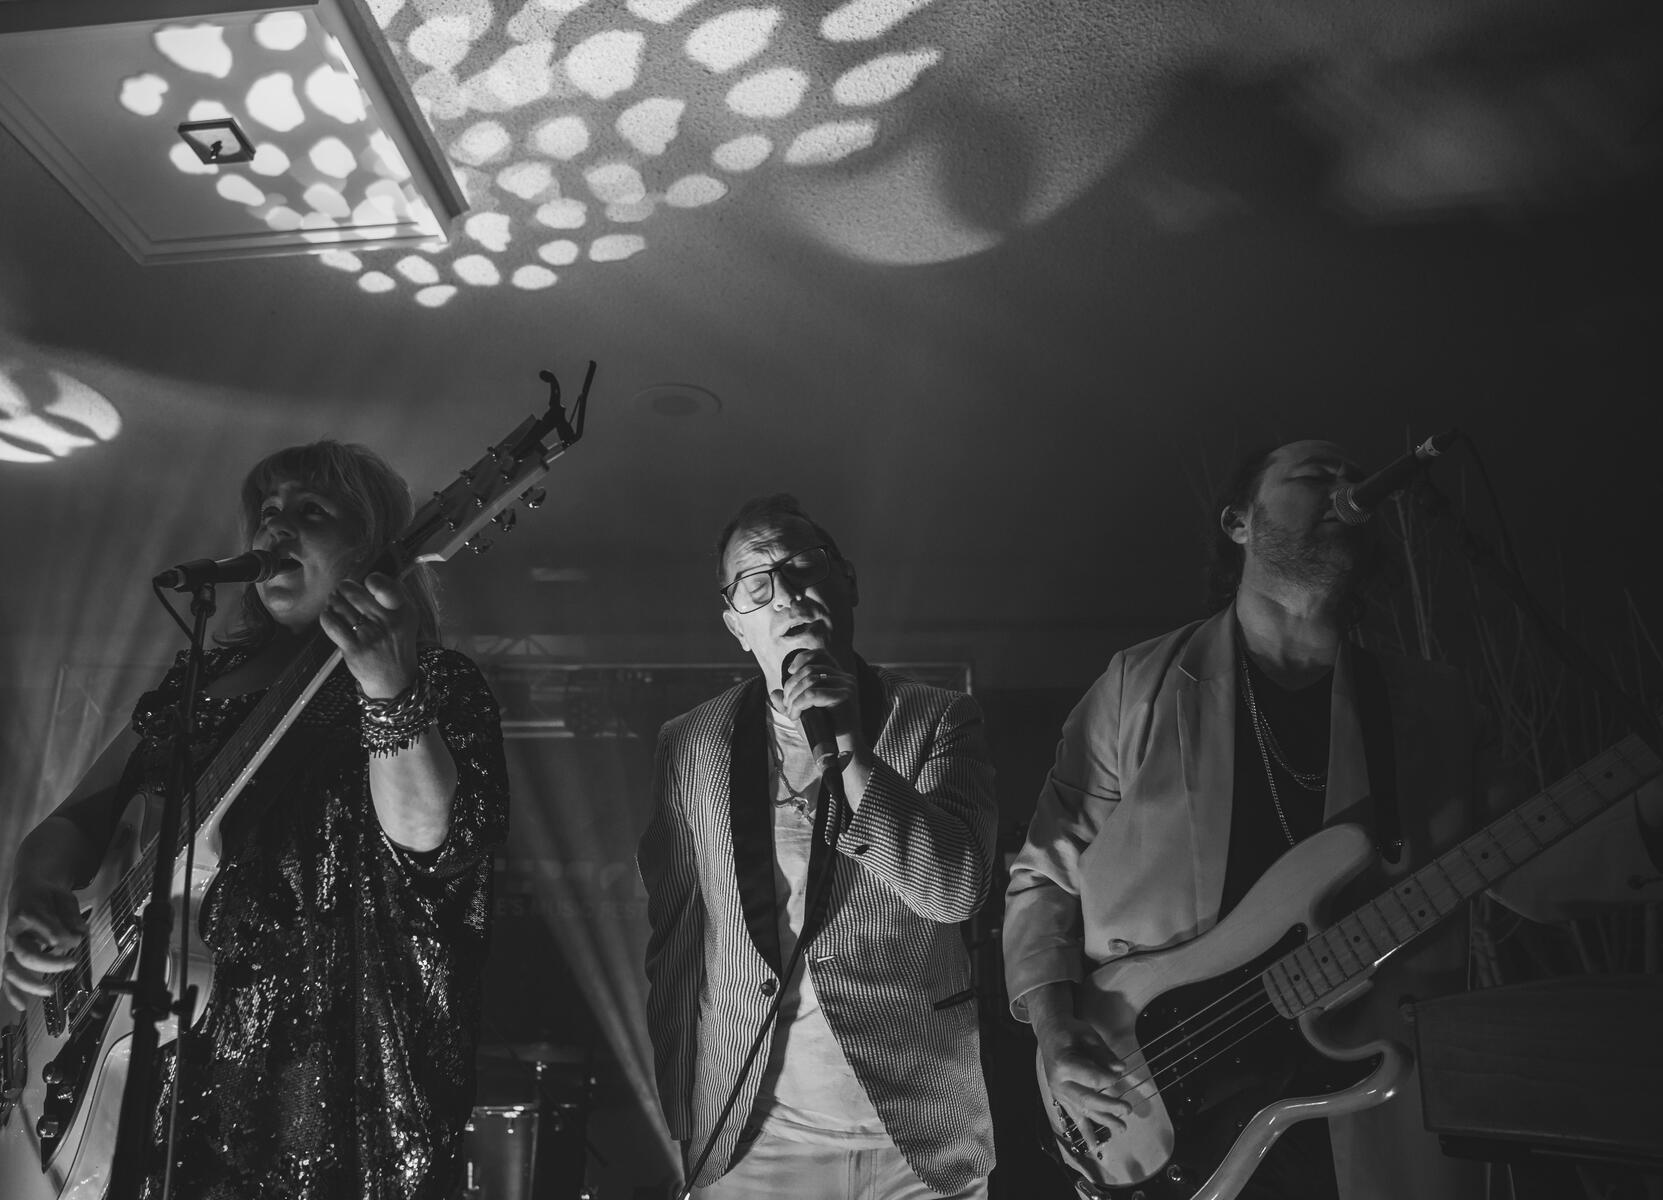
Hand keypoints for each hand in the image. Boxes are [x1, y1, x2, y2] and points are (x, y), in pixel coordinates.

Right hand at [2, 875, 87, 1009]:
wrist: (26, 890)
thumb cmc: (46, 895)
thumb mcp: (63, 897)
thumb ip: (71, 916)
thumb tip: (79, 935)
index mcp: (28, 914)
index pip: (48, 933)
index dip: (66, 939)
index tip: (79, 939)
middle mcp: (14, 932)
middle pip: (27, 955)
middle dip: (50, 963)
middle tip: (73, 963)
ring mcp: (9, 946)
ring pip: (12, 969)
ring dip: (30, 983)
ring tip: (50, 990)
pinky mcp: (9, 955)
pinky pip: (6, 976)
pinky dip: (11, 992)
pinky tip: (21, 1005)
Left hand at [320, 572, 418, 698]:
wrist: (395, 680)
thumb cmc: (397, 644)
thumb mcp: (408, 618)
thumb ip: (397, 595)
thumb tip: (371, 577)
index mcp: (402, 612)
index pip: (382, 585)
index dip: (369, 581)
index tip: (363, 585)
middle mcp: (388, 622)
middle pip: (355, 594)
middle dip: (343, 589)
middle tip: (339, 590)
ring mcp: (370, 636)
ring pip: (341, 608)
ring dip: (333, 601)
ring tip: (333, 601)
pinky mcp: (354, 650)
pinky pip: (333, 626)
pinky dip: (326, 616)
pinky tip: (328, 615)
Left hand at [776, 651, 859, 738]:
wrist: (844, 753)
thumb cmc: (826, 734)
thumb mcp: (804, 715)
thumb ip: (790, 703)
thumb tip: (774, 693)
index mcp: (838, 678)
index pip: (820, 655)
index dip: (802, 658)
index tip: (790, 671)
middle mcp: (845, 678)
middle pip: (810, 669)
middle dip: (791, 686)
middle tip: (787, 704)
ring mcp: (846, 686)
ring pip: (810, 680)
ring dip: (793, 697)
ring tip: (792, 712)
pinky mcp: (845, 697)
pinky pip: (813, 694)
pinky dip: (799, 704)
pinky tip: (796, 716)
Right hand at [1037, 1014, 1131, 1135]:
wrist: (1049, 1033)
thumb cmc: (1070, 1031)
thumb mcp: (1088, 1035)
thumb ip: (1104, 1053)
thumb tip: (1121, 1069)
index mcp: (1064, 1063)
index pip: (1091, 1078)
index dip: (1109, 1078)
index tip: (1120, 1073)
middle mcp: (1059, 1081)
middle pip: (1087, 1099)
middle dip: (1109, 1106)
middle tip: (1127, 1109)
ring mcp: (1059, 1092)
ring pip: (1083, 1111)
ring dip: (1103, 1120)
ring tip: (1122, 1128)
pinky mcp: (1062, 1098)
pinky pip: (1075, 1117)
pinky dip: (1085, 1132)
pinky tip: (1095, 1147)